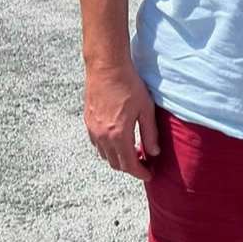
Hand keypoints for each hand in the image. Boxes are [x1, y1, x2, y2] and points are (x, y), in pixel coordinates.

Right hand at [83, 61, 159, 180]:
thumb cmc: (129, 85)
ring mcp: (93, 129)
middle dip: (130, 167)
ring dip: (118, 158)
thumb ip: (150, 133)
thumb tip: (154, 152)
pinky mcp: (88, 121)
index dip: (140, 173)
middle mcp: (103, 136)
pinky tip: (118, 140)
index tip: (149, 174)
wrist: (106, 67)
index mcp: (119, 135)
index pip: (130, 164)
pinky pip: (97, 144)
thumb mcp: (146, 109)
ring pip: (105, 155)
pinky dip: (108, 148)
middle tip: (143, 163)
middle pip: (116, 164)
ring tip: (132, 151)